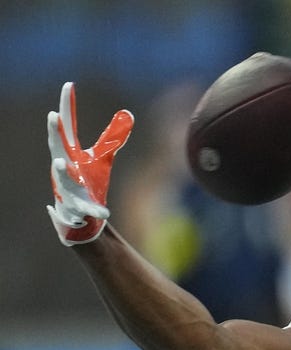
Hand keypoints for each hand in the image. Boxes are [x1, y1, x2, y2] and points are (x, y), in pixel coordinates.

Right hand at [46, 82, 133, 244]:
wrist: (80, 214)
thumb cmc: (87, 180)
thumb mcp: (100, 157)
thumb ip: (112, 138)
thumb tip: (128, 113)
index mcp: (70, 152)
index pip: (67, 126)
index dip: (67, 106)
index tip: (68, 85)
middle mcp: (65, 167)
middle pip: (57, 147)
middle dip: (54, 133)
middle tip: (52, 116)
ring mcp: (68, 187)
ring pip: (63, 179)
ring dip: (62, 170)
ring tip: (61, 161)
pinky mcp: (78, 208)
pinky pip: (85, 209)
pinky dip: (94, 210)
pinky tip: (105, 212)